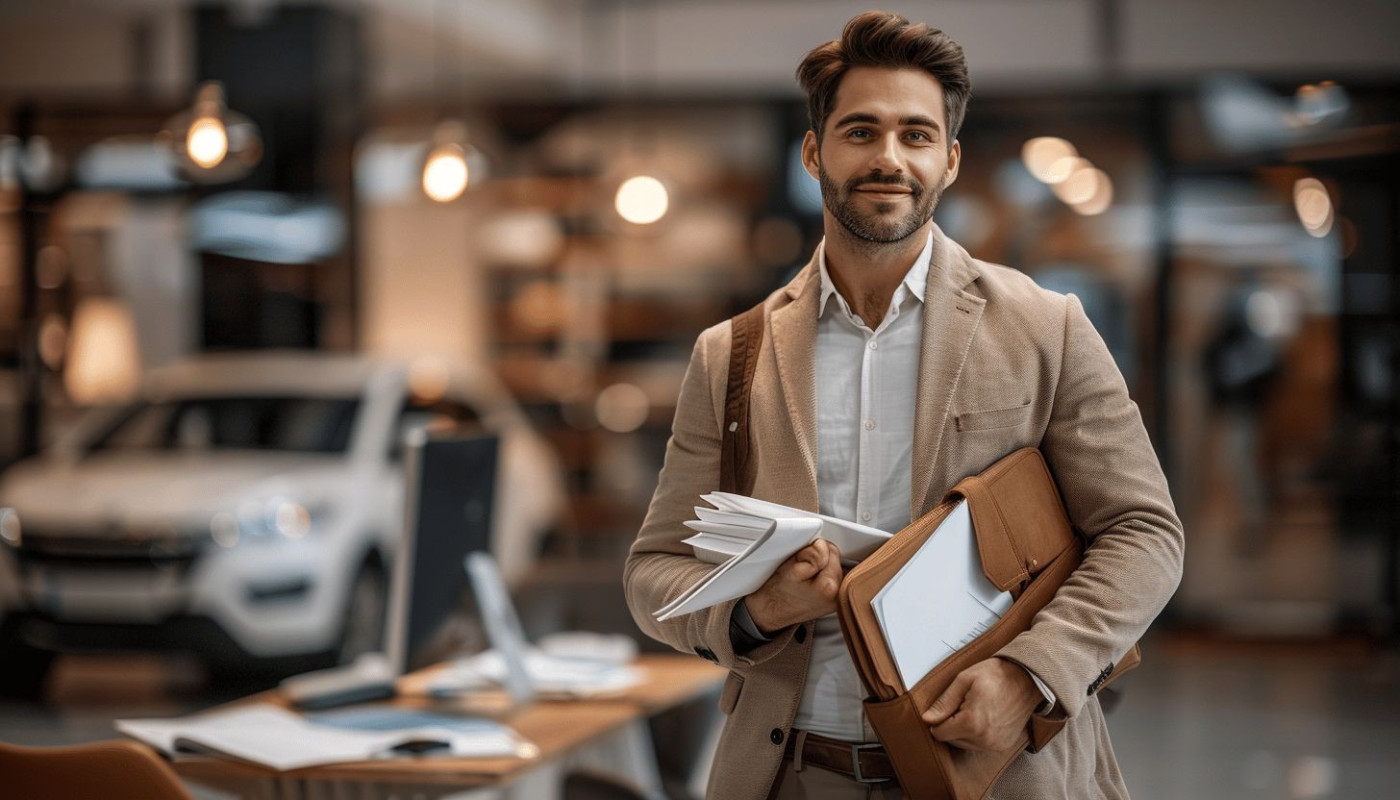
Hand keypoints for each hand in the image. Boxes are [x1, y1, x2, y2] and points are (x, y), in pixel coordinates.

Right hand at [745, 539, 841, 633]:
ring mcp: (836, 599)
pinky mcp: (834, 600)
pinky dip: (822, 576)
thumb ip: (811, 555)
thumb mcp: (791, 569)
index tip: (801, 561)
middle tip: (801, 569)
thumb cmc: (778, 593)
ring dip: (820, 567)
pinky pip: (832, 578)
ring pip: (833, 567)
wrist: (771, 612)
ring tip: (804, 577)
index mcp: (829, 587)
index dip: (812, 550)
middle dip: (818, 559)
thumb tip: (822, 546)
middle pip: (834, 559)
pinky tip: (811, 583)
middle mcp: (837, 595)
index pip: (830, 550)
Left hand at [921, 657, 1042, 751]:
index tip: (948, 705)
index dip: (939, 718)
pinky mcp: (1002, 745)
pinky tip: (985, 716)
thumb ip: (944, 702)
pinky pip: (979, 745)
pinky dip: (977, 733)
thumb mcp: (965, 680)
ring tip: (976, 707)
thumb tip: (927, 719)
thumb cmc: (996, 675)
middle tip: (965, 702)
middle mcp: (984, 739)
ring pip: (964, 743)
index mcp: (972, 722)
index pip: (939, 733)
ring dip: (964, 729)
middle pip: (951, 739)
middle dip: (952, 723)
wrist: (1028, 679)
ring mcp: (995, 745)